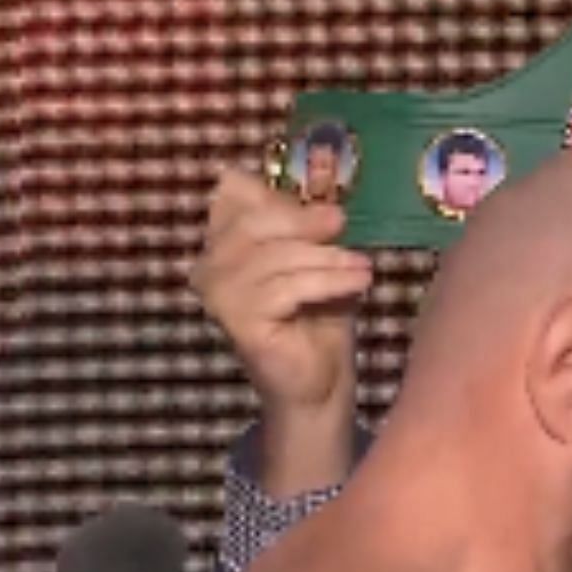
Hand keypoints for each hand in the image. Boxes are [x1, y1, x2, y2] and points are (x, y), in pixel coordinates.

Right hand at [191, 168, 371, 420]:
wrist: (320, 381)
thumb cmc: (319, 318)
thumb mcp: (319, 260)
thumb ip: (310, 224)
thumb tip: (325, 190)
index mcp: (224, 240)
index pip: (233, 190)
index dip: (277, 194)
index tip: (321, 211)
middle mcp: (210, 263)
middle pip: (252, 218)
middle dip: (302, 219)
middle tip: (342, 225)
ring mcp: (217, 293)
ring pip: (273, 256)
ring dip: (326, 259)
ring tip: (362, 268)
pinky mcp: (236, 320)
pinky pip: (285, 288)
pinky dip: (326, 283)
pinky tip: (356, 286)